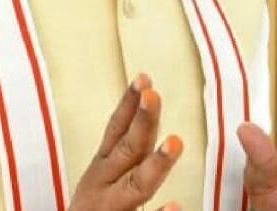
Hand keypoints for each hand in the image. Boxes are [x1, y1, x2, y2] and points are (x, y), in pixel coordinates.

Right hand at [69, 74, 184, 210]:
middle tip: (155, 96)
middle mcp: (101, 189)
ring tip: (176, 143)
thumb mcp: (101, 178)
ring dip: (155, 165)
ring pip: (134, 188)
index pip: (115, 131)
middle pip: (127, 152)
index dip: (129, 104)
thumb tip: (147, 105)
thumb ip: (125, 150)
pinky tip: (176, 208)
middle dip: (143, 122)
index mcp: (100, 171)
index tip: (144, 78)